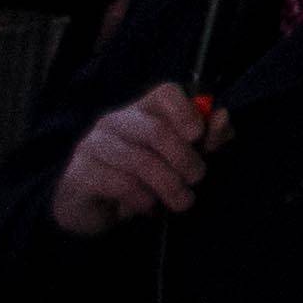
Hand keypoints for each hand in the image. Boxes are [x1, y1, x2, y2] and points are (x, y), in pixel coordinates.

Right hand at [52, 83, 214, 235]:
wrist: (95, 209)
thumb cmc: (144, 177)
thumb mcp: (181, 158)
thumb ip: (206, 139)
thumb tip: (222, 117)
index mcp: (143, 109)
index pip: (166, 93)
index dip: (186, 111)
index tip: (197, 135)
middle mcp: (116, 121)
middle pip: (155, 130)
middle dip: (183, 158)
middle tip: (197, 179)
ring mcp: (94, 145)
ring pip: (139, 161)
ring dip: (168, 184)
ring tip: (182, 201)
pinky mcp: (80, 173)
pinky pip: (119, 183)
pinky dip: (142, 199)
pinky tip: (150, 207)